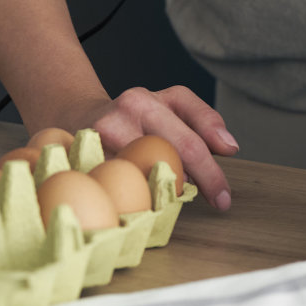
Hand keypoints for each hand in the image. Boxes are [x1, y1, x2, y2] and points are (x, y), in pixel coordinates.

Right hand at [55, 86, 238, 210]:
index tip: (223, 198)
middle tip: (213, 203)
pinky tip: (142, 205)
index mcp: (145, 101)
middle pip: (166, 162)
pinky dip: (133, 201)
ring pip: (139, 181)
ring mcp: (94, 140)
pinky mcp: (77, 163)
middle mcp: (118, 117)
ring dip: (162, 194)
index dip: (210, 174)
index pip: (188, 143)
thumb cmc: (136, 114)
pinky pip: (113, 192)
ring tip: (173, 198)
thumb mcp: (173, 102)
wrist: (77, 115)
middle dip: (194, 184)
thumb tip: (229, 147)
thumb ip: (204, 120)